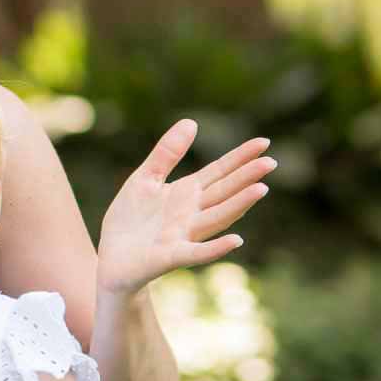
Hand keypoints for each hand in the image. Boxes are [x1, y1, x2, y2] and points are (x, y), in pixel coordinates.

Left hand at [97, 119, 274, 294]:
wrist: (110, 259)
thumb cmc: (130, 220)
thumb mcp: (144, 179)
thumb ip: (166, 153)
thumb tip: (192, 121)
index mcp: (186, 193)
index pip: (219, 172)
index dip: (240, 158)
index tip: (264, 142)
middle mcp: (191, 214)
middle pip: (223, 192)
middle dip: (246, 178)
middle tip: (270, 162)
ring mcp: (184, 236)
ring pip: (216, 218)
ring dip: (238, 205)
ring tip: (260, 189)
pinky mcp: (171, 257)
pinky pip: (197, 252)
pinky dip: (216, 248)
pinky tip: (236, 241)